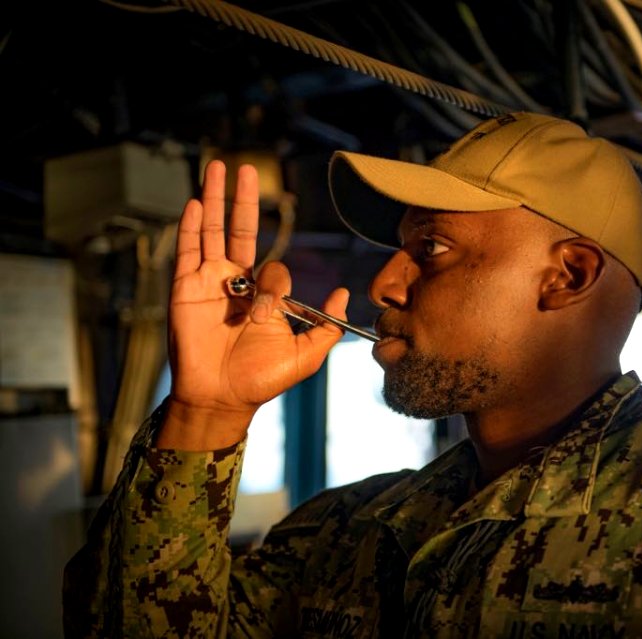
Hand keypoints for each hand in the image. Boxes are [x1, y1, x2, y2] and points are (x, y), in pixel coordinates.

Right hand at [157, 160, 347, 449]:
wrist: (222, 397)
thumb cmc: (261, 379)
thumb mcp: (306, 354)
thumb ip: (328, 325)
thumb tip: (344, 294)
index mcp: (264, 296)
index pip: (274, 268)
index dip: (276, 286)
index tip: (270, 310)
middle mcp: (236, 284)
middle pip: (239, 231)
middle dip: (243, 200)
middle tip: (248, 169)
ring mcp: (208, 282)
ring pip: (211, 232)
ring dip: (213, 199)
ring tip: (216, 168)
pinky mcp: (185, 289)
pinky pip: (188, 251)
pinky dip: (190, 226)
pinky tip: (193, 202)